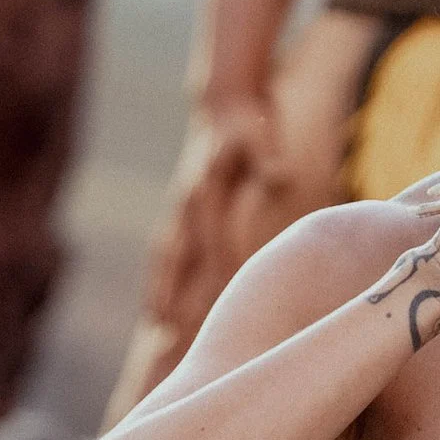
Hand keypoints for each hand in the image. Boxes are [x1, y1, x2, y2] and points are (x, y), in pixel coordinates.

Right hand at [144, 93, 297, 328]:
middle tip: (178, 332)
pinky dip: (161, 284)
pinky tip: (159, 314)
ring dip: (162, 292)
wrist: (224, 108)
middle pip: (182, 258)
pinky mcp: (180, 218)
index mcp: (206, 188)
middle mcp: (187, 204)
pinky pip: (167, 257)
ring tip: (160, 328)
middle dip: (180, 293)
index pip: (213, 237)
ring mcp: (180, 212)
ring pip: (168, 260)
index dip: (217, 269)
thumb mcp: (260, 136)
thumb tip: (280, 176)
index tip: (222, 301)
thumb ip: (268, 157)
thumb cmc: (248, 127)